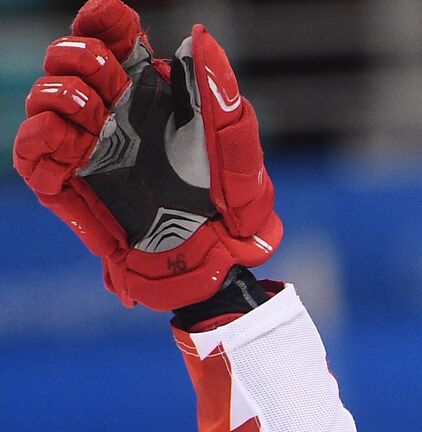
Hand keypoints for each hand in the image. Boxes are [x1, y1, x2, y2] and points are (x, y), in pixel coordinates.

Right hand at [12, 0, 280, 309]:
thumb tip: (200, 37)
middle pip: (69, 59)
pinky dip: (37, 138)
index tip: (112, 22)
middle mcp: (114, 116)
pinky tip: (65, 142)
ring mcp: (88, 149)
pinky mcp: (70, 187)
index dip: (102, 21)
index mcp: (151, 96)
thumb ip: (220, 94)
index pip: (110, 39)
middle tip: (110, 83)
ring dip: (59, 95)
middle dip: (80, 57)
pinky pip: (31, 152)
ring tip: (94, 117)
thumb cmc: (234, 209)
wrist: (219, 264)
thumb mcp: (238, 150)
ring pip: (43, 98)